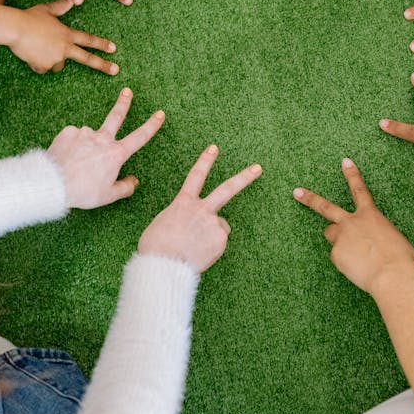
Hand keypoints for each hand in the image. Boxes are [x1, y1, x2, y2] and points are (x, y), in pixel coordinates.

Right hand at [10, 0, 118, 74]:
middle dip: (103, 65)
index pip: (88, 39)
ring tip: (38, 47)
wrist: (14, 29)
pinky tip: (30, 53)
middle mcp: (64, 48)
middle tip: (115, 70)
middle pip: (87, 59)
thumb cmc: (29, 17)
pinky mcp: (43, 66)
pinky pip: (42, 68)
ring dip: (51, 59)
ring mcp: (55, 58)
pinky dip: (37, 63)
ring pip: (57, 64)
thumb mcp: (47, 9)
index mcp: (67, 34)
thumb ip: (61, 6)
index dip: (102, 44)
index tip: (113, 49)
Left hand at [47, 87, 165, 208]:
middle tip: (127, 91)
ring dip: (86, 146)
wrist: (54, 182)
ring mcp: (85, 133)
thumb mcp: (108, 195)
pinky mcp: (68, 132)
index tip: (160, 114)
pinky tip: (67, 157)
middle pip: (116, 116)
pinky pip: (73, 138)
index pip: (139, 137)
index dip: (152, 125)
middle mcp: (102, 139)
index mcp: (116, 153)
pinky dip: (72, 146)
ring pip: (89, 137)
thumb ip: (125, 187)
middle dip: (124, 103)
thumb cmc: (83, 191)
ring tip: (76, 163)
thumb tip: (134, 181)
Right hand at [138, 145, 261, 272]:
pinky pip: (218, 244)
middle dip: (244, 177)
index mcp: (183, 203)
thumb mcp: (161, 225)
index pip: (196, 176)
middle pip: (227, 189)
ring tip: (194, 247)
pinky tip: (199, 255)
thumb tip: (188, 226)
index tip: (214, 148)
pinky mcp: (220, 239)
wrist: (164, 265)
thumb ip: (179, 219)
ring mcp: (213, 223)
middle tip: (258, 168)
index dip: (205, 161)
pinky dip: (211, 250)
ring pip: (219, 227)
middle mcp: (202, 209)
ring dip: (211, 235)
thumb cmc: (155, 248)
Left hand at [293, 158, 413, 293]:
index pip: (359, 190)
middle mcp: (352, 222)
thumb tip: (370, 241)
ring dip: (337, 239)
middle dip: (310, 199)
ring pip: (331, 235)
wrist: (392, 274)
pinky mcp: (336, 254)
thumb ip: (377, 234)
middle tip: (297, 192)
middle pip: (326, 207)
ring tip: (353, 253)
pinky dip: (346, 263)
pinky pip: (338, 258)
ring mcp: (341, 237)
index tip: (345, 161)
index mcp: (370, 215)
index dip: (352, 175)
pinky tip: (357, 268)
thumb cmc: (400, 259)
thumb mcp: (393, 238)